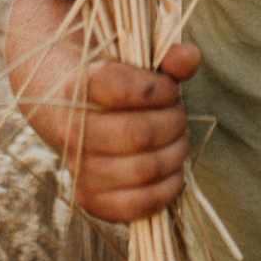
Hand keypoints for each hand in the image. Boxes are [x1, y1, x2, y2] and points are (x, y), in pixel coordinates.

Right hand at [69, 43, 202, 222]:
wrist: (80, 121)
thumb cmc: (121, 90)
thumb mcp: (141, 67)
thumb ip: (168, 60)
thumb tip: (189, 57)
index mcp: (80, 87)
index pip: (121, 88)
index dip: (160, 89)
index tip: (169, 89)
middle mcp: (71, 130)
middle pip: (140, 133)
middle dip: (174, 123)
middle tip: (178, 116)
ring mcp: (78, 168)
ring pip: (145, 168)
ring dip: (175, 153)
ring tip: (177, 141)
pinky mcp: (92, 200)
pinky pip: (139, 203)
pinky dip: (168, 188)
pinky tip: (174, 171)